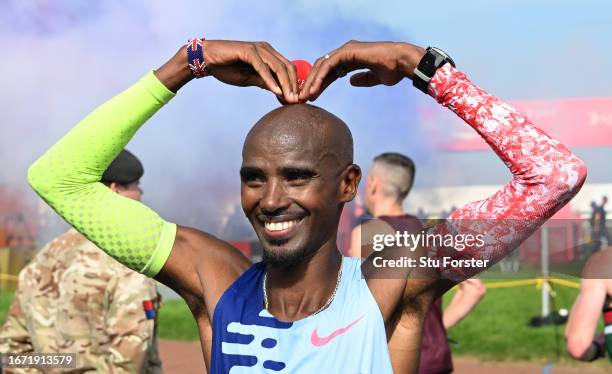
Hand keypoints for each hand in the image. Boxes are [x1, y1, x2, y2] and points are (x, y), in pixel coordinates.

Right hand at [203, 40, 298, 102]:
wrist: (208, 60)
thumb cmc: (227, 68)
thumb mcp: (250, 78)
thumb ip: (265, 82)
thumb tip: (280, 92)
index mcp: (269, 54)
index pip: (288, 69)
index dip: (294, 84)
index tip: (296, 101)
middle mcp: (266, 49)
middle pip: (287, 67)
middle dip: (293, 86)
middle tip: (297, 102)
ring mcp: (258, 49)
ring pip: (278, 67)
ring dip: (285, 84)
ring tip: (289, 99)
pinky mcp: (249, 51)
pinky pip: (263, 68)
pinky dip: (271, 81)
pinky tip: (276, 92)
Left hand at [299, 41, 425, 100]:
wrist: (402, 63)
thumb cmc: (393, 70)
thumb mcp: (375, 78)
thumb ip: (362, 79)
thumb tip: (351, 81)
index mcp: (351, 58)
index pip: (329, 71)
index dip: (320, 84)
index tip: (312, 97)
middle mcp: (346, 52)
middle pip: (322, 68)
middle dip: (311, 83)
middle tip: (302, 98)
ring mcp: (346, 50)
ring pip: (322, 66)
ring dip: (312, 82)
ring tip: (305, 97)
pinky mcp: (347, 51)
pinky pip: (328, 66)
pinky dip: (320, 78)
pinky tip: (314, 90)